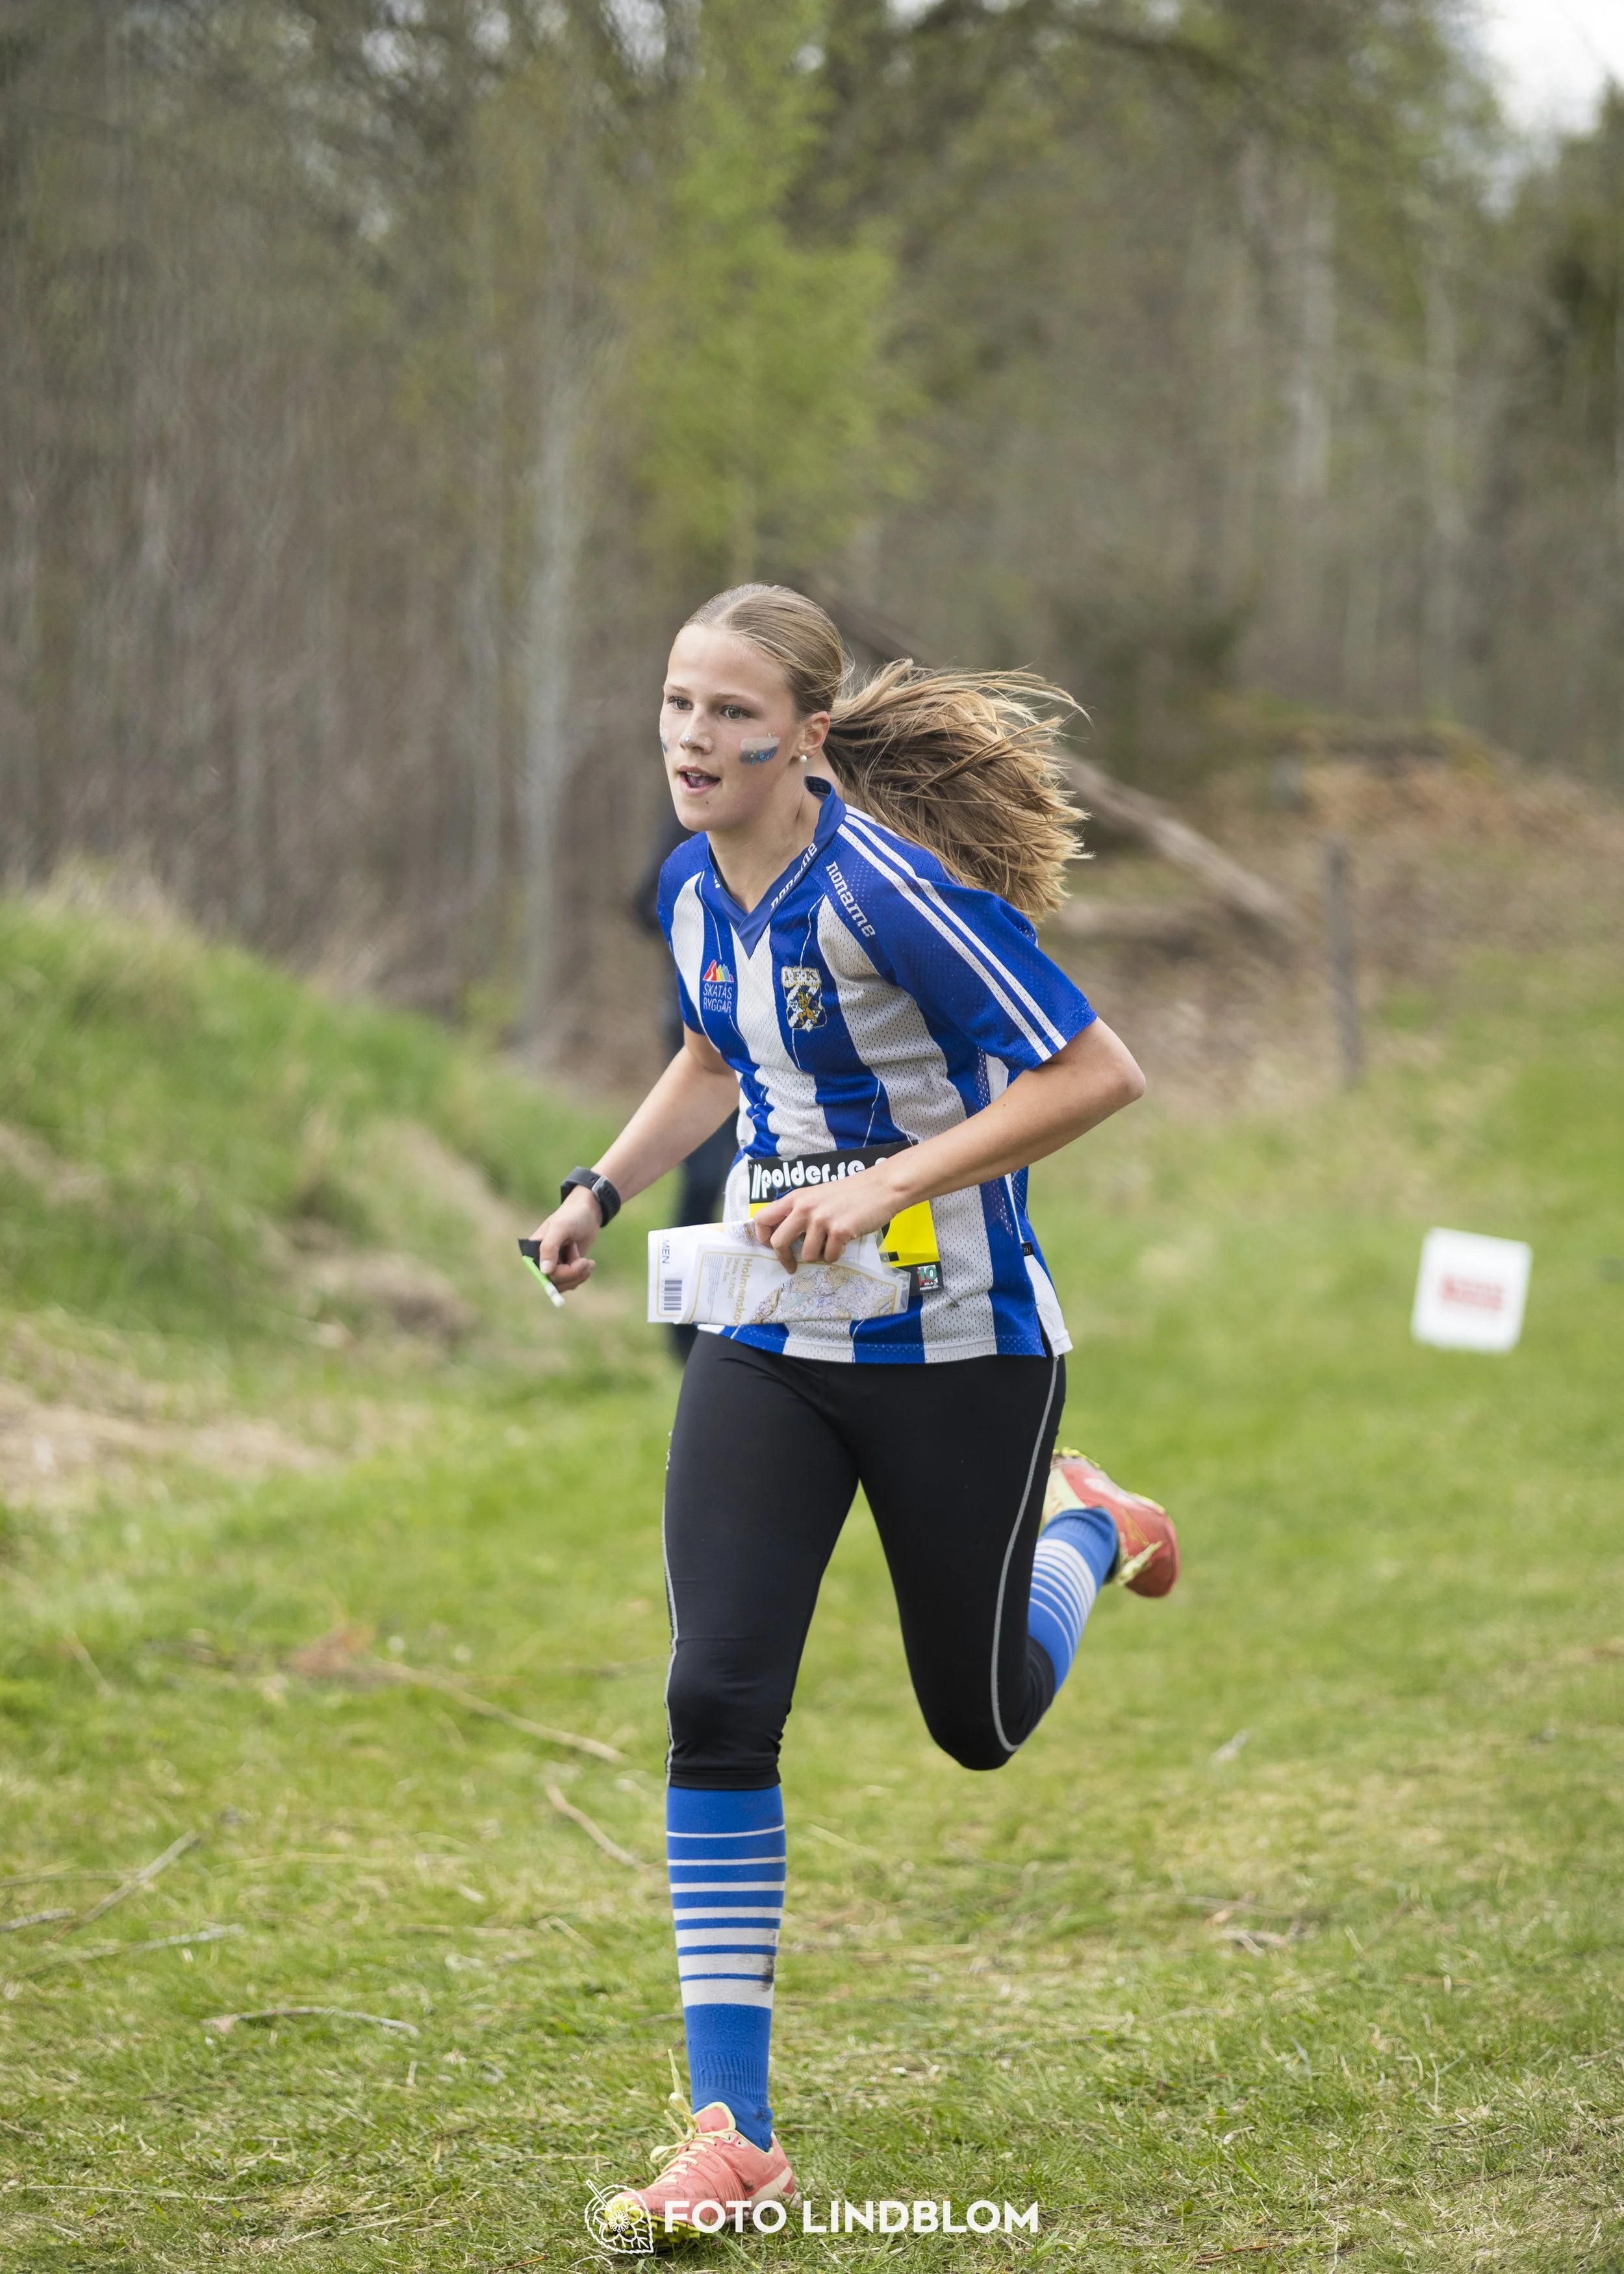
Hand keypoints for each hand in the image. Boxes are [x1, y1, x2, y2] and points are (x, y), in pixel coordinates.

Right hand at [527, 1187, 605, 1292]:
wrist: (588, 1213)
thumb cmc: (572, 1216)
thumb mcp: (561, 1227)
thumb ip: (549, 1247)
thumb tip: (544, 1271)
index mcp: (532, 1251)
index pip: (541, 1273)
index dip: (561, 1274)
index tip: (581, 1264)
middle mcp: (540, 1261)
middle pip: (554, 1282)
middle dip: (574, 1273)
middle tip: (586, 1261)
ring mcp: (553, 1266)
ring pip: (563, 1285)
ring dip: (579, 1275)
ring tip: (587, 1261)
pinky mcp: (565, 1269)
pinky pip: (571, 1282)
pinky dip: (582, 1276)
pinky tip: (589, 1263)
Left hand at [750, 1162, 904, 1272]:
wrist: (880, 1188)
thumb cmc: (850, 1193)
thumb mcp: (817, 1195)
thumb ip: (799, 1210)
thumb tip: (784, 1235)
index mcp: (795, 1198)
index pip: (762, 1218)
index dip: (762, 1236)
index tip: (771, 1246)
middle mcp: (804, 1208)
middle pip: (778, 1242)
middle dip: (784, 1259)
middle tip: (792, 1265)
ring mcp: (821, 1220)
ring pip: (807, 1255)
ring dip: (817, 1255)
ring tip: (829, 1245)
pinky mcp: (839, 1231)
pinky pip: (829, 1256)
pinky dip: (835, 1255)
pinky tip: (843, 1243)